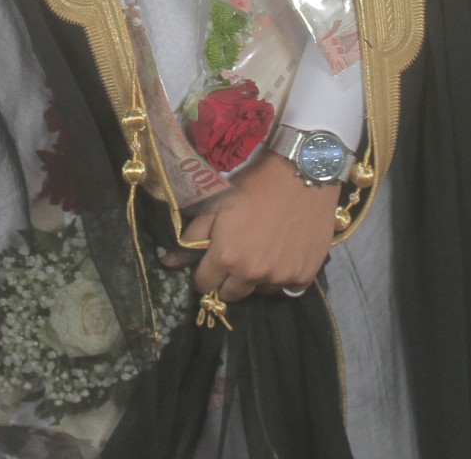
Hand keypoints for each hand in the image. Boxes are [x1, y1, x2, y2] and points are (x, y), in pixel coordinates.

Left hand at [160, 151, 337, 302]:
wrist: (300, 174)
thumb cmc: (254, 185)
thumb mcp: (217, 205)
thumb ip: (192, 237)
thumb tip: (167, 262)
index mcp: (226, 257)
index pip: (204, 285)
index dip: (205, 273)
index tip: (211, 262)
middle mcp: (252, 274)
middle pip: (231, 294)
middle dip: (228, 279)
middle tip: (236, 257)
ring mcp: (280, 277)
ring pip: (259, 291)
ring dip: (256, 279)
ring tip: (262, 253)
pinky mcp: (303, 275)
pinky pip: (286, 287)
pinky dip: (281, 276)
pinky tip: (282, 255)